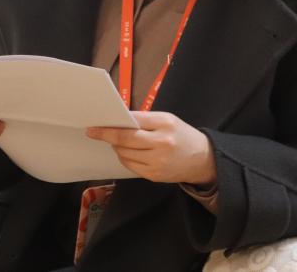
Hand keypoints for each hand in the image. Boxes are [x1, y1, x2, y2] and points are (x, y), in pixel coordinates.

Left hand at [86, 111, 216, 185]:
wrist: (202, 159)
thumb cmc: (182, 135)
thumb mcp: (167, 120)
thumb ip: (144, 119)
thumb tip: (118, 120)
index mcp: (164, 124)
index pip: (132, 123)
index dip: (111, 125)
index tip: (95, 125)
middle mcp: (161, 144)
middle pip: (125, 140)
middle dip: (107, 136)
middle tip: (94, 133)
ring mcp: (157, 162)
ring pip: (124, 154)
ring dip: (116, 147)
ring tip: (118, 142)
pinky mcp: (154, 176)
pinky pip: (130, 166)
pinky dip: (124, 158)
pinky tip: (127, 152)